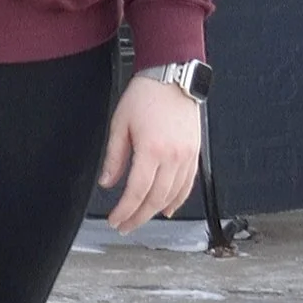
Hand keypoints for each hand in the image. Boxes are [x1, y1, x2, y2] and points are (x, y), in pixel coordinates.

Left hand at [100, 75, 201, 232]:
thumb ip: (114, 157)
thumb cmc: (146, 95)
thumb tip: (107, 182)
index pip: (137, 191)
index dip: (125, 211)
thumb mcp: (120, 124)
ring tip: (140, 218)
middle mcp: (172, 156)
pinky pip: (188, 185)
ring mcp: (186, 156)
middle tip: (125, 225)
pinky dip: (177, 200)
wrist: (172, 76)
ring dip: (155, 212)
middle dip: (138, 217)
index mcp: (151, 149)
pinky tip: (167, 208)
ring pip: (172, 196)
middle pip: (155, 199)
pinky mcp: (194, 153)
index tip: (115, 220)